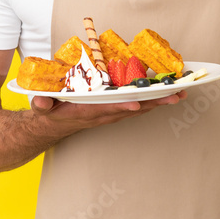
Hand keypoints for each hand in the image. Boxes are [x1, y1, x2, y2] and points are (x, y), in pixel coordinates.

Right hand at [29, 90, 187, 133]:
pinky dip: (152, 100)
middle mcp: (103, 113)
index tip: (137, 104)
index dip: (121, 106)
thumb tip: (39, 101)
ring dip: (159, 101)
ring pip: (138, 107)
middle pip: (132, 108)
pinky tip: (166, 93)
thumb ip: (41, 104)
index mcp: (87, 111)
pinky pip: (136, 105)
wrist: (53, 124)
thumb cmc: (50, 111)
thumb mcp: (42, 107)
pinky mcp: (114, 110)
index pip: (107, 108)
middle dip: (154, 103)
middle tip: (176, 96)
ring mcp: (111, 113)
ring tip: (180, 93)